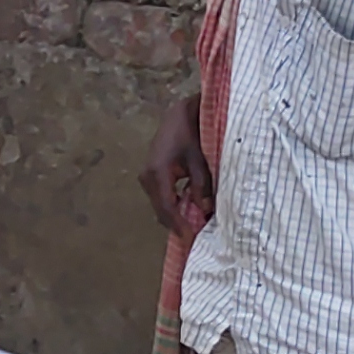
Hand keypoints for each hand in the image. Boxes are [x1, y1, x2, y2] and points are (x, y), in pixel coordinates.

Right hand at [140, 92, 212, 234]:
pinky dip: (174, 204)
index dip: (178, 224)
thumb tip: (205, 210)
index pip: (166, 207)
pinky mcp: (153, 174)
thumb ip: (201, 184)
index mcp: (157, 172)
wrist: (180, 114)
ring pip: (161, 204)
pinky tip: (190, 208)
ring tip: (195, 224)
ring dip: (176, 214)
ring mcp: (147, 176)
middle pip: (161, 209)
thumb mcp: (199, 158)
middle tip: (196, 235)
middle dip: (177, 223)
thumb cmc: (191, 133)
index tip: (189, 238)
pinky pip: (162, 196)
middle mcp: (147, 177)